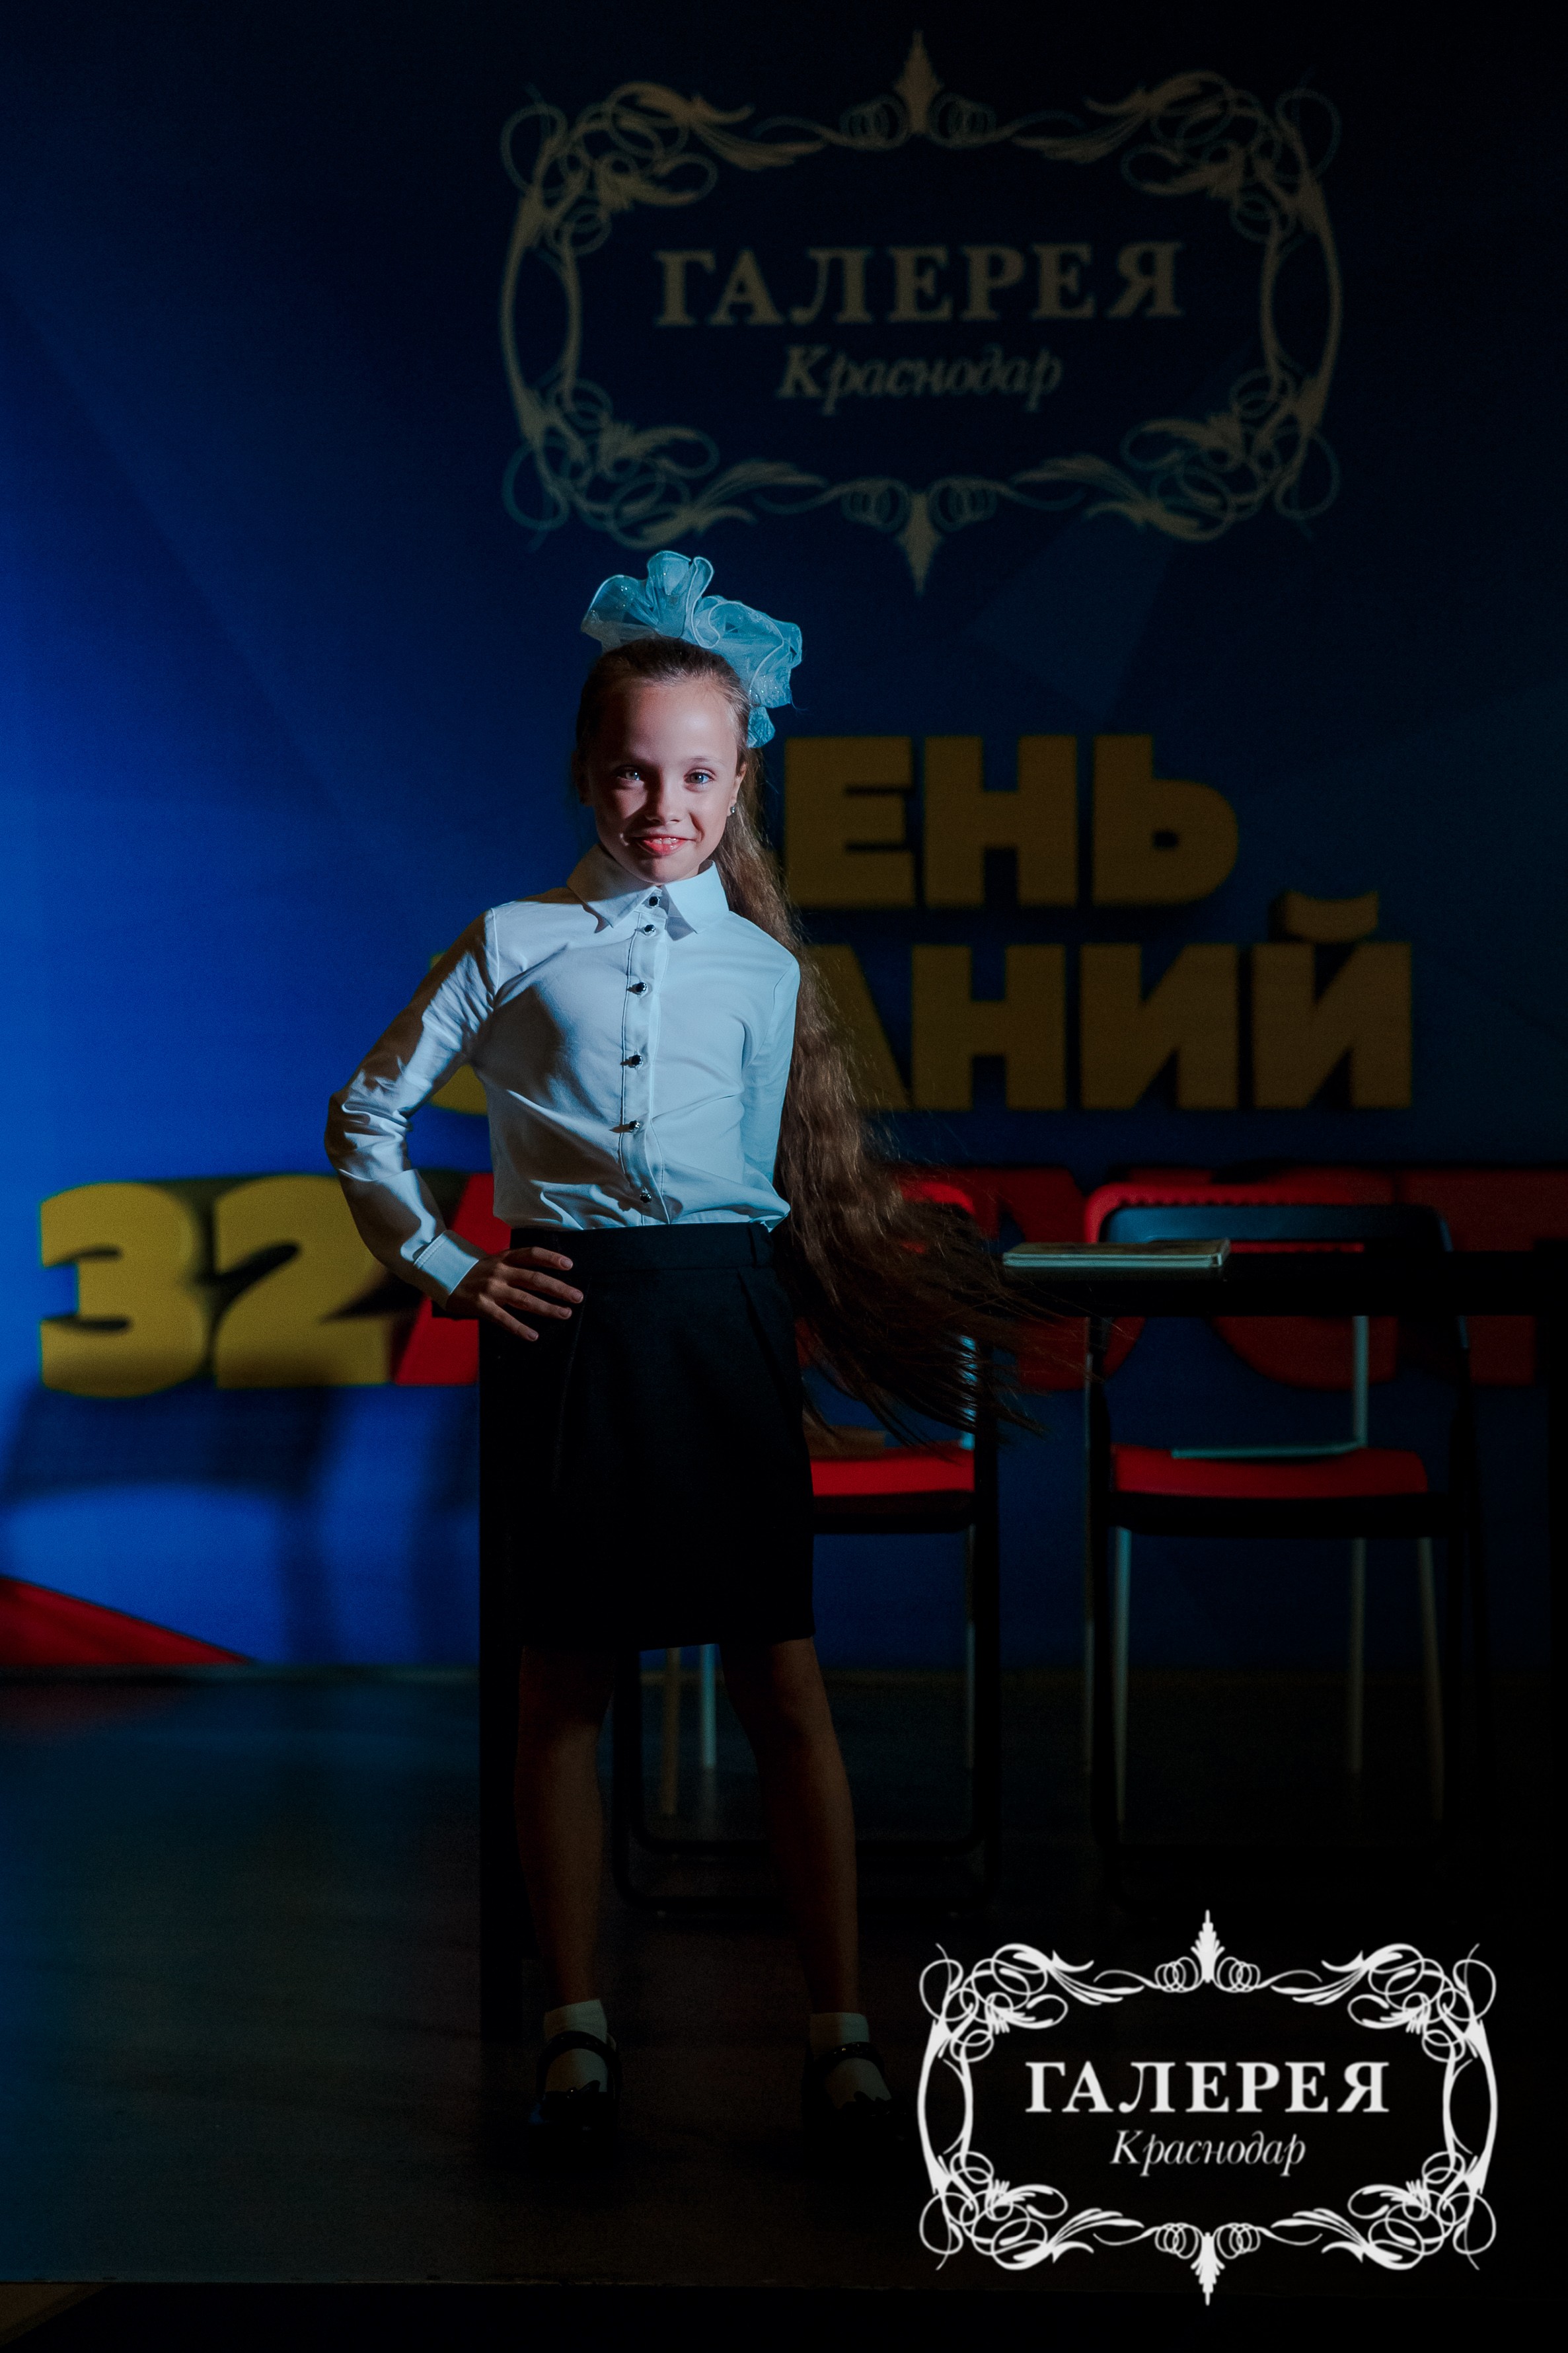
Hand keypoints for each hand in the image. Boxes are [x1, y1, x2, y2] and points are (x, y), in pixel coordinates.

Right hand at [446, 1246, 581, 1340]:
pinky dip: (520, 1328)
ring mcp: (491, 1289)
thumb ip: (514, 1265)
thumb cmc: (473, 1271)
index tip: (570, 1266)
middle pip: (535, 1279)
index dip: (551, 1258)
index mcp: (504, 1258)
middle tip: (577, 1297)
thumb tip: (543, 1274)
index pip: (532, 1254)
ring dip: (547, 1308)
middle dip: (559, 1288)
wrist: (441, 1276)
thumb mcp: (493, 1261)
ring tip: (565, 1314)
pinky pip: (504, 1319)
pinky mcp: (481, 1306)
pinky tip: (533, 1336)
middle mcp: (499, 1271)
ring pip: (525, 1299)